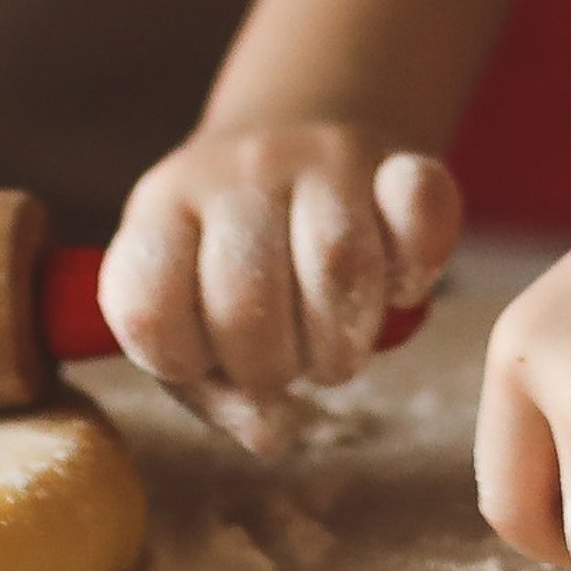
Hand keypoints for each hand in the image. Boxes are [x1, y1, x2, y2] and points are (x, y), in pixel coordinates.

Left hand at [101, 114, 461, 451]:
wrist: (287, 135)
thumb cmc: (226, 260)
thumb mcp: (189, 314)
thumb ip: (211, 388)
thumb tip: (271, 434)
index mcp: (162, 210)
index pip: (149, 308)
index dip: (182, 362)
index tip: (206, 360)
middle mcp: (235, 172)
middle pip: (247, 298)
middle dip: (271, 367)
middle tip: (287, 364)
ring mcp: (318, 156)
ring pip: (338, 260)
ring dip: (343, 339)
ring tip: (338, 346)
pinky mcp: (395, 157)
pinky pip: (421, 208)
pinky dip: (418, 266)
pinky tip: (400, 288)